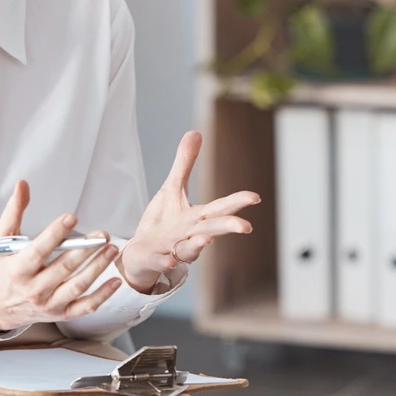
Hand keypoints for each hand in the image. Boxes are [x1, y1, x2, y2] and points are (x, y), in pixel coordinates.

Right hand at [0, 180, 122, 331]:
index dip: (55, 234)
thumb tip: (23, 185)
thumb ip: (14, 211)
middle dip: (86, 250)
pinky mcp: (61, 313)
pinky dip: (102, 295)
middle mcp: (34, 289)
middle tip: (103, 234)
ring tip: (112, 249)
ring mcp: (49, 303)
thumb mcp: (3, 240)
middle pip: (63, 268)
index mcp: (18, 270)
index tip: (71, 218)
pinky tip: (116, 281)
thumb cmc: (4, 269)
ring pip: (77, 286)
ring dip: (97, 268)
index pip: (38, 250)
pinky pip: (85, 306)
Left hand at [119, 131, 260, 292]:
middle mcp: (190, 235)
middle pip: (212, 230)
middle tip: (245, 226)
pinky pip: (162, 262)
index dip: (237, 202)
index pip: (220, 208)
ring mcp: (174, 249)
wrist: (141, 254)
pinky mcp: (155, 259)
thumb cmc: (163, 222)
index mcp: (197, 218)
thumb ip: (185, 164)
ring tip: (206, 239)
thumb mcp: (172, 188)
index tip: (255, 197)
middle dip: (228, 227)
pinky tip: (170, 261)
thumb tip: (196, 132)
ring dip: (198, 245)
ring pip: (190, 249)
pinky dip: (167, 262)